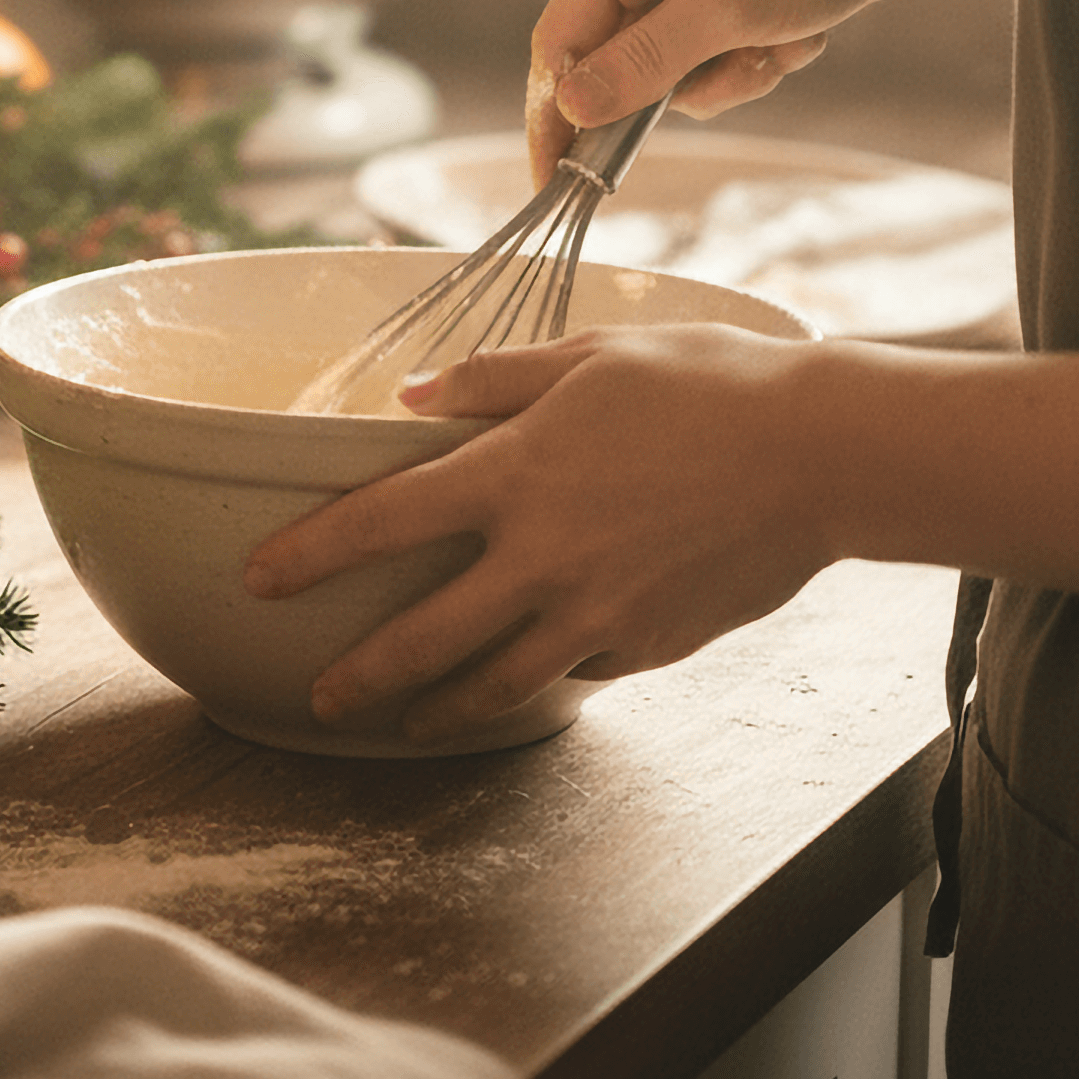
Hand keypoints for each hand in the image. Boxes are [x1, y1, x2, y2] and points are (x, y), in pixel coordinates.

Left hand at [240, 325, 832, 742]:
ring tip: (408, 722)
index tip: (259, 580)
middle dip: (362, 675)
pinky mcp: (650, 644)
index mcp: (514, 474)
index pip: (381, 522)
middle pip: (424, 637)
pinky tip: (531, 677)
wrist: (819, 453)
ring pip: (498, 682)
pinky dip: (546, 678)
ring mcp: (597, 611)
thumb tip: (408, 398)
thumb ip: (489, 379)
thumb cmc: (705, 384)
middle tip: (323, 696)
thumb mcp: (588, 357)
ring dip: (441, 708)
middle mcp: (543, 556)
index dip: (310, 554)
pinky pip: (580, 671)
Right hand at [527, 0, 1028, 169]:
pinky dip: (759, 58)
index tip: (558, 182)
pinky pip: (717, 56)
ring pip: (675, 69)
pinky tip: (802, 29)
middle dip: (686, 84)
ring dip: (733, 74)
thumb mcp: (727, 9)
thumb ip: (643, 64)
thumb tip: (571, 109)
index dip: (554, 114)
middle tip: (742, 72)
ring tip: (784, 41)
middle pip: (620, 59)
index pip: (558, 39)